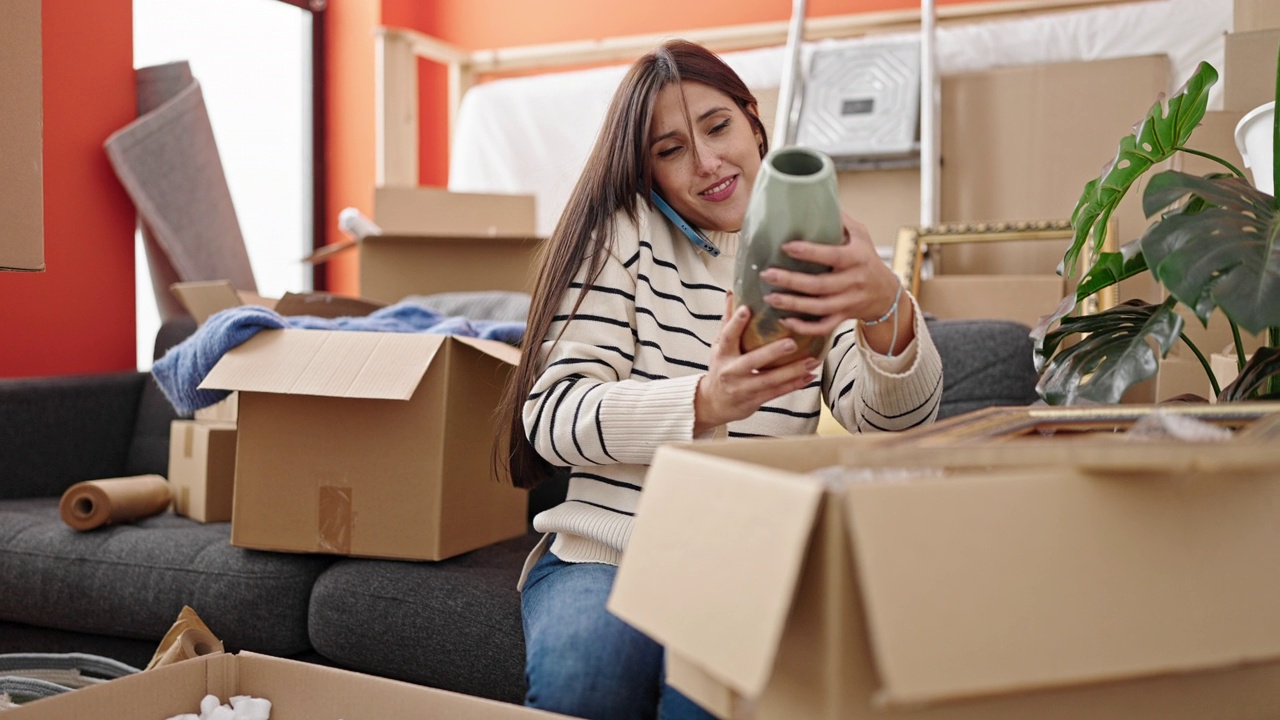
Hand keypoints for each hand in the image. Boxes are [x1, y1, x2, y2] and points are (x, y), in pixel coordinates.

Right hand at [694, 292, 820, 434]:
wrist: (714, 403)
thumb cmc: (720, 367)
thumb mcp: (719, 345)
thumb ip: (727, 321)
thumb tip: (732, 293)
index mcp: (722, 353)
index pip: (728, 336)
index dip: (735, 323)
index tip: (746, 308)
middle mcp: (731, 371)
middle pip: (752, 360)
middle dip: (772, 352)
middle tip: (792, 342)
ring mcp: (743, 387)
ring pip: (769, 379)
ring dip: (792, 370)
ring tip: (812, 360)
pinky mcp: (754, 400)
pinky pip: (777, 392)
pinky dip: (795, 384)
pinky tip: (810, 375)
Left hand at [759, 213, 913, 354]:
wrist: (886, 294)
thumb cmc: (867, 259)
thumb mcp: (860, 235)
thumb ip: (840, 220)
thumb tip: (816, 195)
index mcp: (856, 258)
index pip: (831, 255)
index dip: (809, 252)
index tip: (786, 246)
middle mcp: (852, 281)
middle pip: (819, 285)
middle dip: (791, 281)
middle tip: (767, 274)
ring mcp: (848, 302)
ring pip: (818, 308)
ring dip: (792, 304)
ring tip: (769, 297)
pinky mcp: (843, 317)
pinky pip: (823, 327)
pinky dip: (804, 327)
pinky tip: (785, 321)